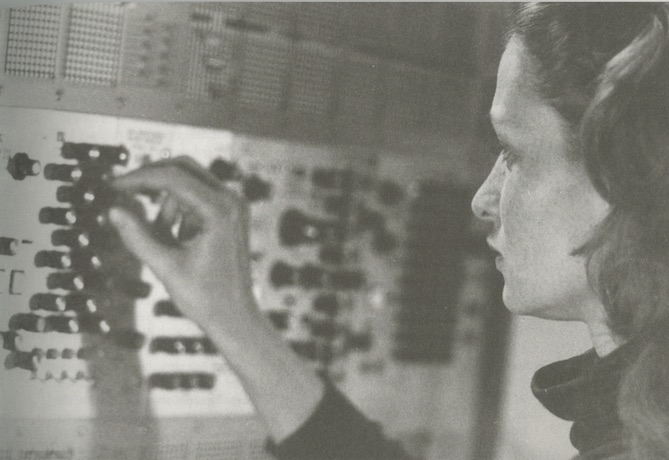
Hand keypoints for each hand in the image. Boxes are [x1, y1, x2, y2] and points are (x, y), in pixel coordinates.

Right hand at [108, 157, 257, 331]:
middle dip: (151, 180)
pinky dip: (179, 212)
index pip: (173, 177)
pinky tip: (179, 241)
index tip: (115, 185)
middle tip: (124, 194)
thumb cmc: (208, 299)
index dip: (139, 178)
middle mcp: (232, 202)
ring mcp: (234, 206)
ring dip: (166, 204)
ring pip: (187, 184)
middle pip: (183, 169)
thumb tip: (113, 211)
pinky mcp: (230, 214)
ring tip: (165, 240)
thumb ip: (137, 236)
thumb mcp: (165, 267)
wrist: (235, 318)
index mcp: (221, 211)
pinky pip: (196, 198)